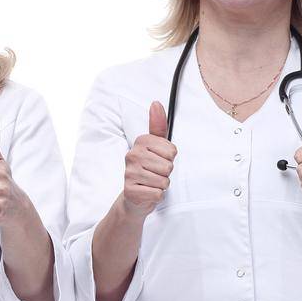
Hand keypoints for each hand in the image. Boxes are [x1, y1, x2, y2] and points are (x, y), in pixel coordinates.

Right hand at [118, 101, 175, 220]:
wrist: (134, 197)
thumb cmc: (148, 169)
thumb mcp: (155, 146)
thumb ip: (158, 126)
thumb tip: (155, 103)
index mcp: (140, 142)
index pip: (172, 151)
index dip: (170, 159)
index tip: (158, 161)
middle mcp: (132, 155)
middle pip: (168, 166)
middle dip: (166, 173)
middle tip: (155, 174)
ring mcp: (130, 173)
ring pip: (163, 180)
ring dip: (161, 185)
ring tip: (151, 183)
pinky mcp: (130, 191)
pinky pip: (157, 193)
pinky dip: (156, 196)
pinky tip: (147, 192)